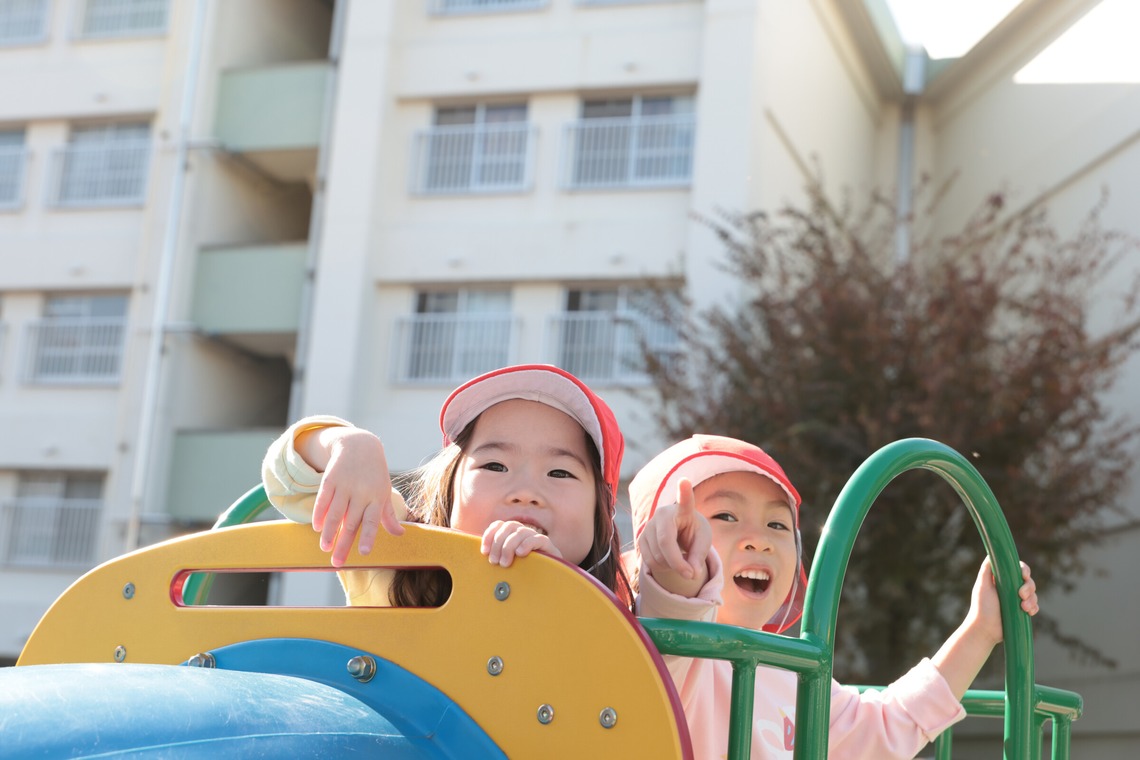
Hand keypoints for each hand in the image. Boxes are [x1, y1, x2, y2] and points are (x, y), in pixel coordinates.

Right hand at [307, 427, 404, 566]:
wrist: (360, 445)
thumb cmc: (375, 474)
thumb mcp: (385, 491)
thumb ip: (388, 515)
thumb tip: (400, 535)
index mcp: (377, 497)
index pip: (372, 521)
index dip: (367, 537)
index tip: (363, 553)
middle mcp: (361, 492)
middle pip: (351, 522)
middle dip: (343, 544)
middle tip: (337, 563)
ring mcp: (345, 485)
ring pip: (335, 513)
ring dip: (329, 532)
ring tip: (324, 548)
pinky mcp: (331, 479)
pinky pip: (323, 499)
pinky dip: (319, 514)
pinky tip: (317, 527)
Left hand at [481, 520, 560, 566]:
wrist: (547, 583)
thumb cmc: (521, 574)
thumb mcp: (505, 565)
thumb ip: (495, 559)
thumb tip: (479, 558)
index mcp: (512, 534)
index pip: (499, 525)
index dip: (489, 535)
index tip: (484, 552)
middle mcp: (523, 532)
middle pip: (508, 526)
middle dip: (498, 544)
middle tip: (495, 562)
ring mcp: (535, 537)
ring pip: (520, 532)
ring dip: (509, 546)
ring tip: (505, 563)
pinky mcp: (548, 545)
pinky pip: (537, 538)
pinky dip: (527, 544)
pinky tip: (520, 554)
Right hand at [637, 479, 711, 595]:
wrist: (678, 532)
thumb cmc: (693, 532)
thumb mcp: (703, 541)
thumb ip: (699, 556)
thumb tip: (691, 573)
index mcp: (683, 510)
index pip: (684, 500)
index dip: (684, 491)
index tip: (684, 481)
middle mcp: (662, 514)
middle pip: (666, 543)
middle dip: (678, 563)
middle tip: (692, 574)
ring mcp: (648, 526)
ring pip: (657, 556)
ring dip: (671, 566)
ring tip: (680, 560)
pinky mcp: (641, 539)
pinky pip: (649, 561)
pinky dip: (661, 567)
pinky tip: (668, 560)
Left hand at [971, 556, 1038, 645]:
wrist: (985, 629)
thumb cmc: (982, 607)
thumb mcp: (982, 586)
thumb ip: (986, 570)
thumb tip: (992, 553)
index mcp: (1001, 579)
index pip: (1017, 569)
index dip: (1024, 570)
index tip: (1024, 575)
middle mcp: (1010, 588)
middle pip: (1028, 580)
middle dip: (1029, 587)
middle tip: (1021, 595)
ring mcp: (1017, 600)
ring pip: (1033, 593)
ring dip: (1032, 599)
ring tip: (1023, 607)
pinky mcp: (1022, 611)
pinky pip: (1035, 606)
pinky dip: (1034, 608)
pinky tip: (1028, 612)